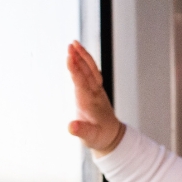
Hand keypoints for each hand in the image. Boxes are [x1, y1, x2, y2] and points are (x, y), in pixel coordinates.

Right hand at [66, 40, 124, 154]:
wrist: (112, 136)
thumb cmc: (99, 137)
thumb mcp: (89, 137)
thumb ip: (80, 131)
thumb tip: (71, 127)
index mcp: (91, 103)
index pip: (82, 82)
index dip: (76, 69)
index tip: (70, 56)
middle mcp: (95, 94)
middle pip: (88, 72)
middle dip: (80, 57)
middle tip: (71, 44)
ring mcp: (97, 91)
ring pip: (91, 70)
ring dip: (83, 56)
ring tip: (73, 43)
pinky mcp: (96, 90)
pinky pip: (91, 72)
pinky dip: (85, 62)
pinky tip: (79, 54)